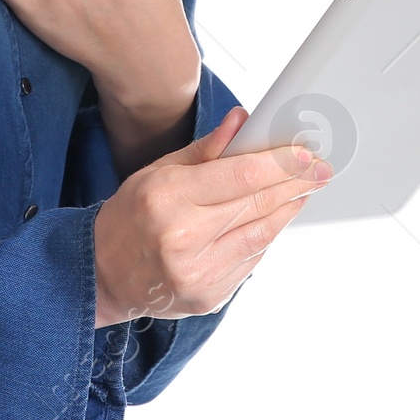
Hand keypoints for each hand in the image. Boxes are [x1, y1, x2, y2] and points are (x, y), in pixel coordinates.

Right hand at [91, 106, 332, 326]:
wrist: (101, 274)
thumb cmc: (128, 217)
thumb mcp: (155, 172)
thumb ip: (204, 150)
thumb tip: (242, 122)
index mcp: (168, 198)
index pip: (240, 175)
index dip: (280, 163)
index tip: (306, 154)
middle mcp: (184, 238)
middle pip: (256, 205)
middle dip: (294, 184)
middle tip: (319, 170)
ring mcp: (198, 273)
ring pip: (261, 236)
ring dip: (287, 211)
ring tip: (302, 191)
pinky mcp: (209, 297)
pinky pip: (251, 261)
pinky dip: (266, 237)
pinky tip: (273, 220)